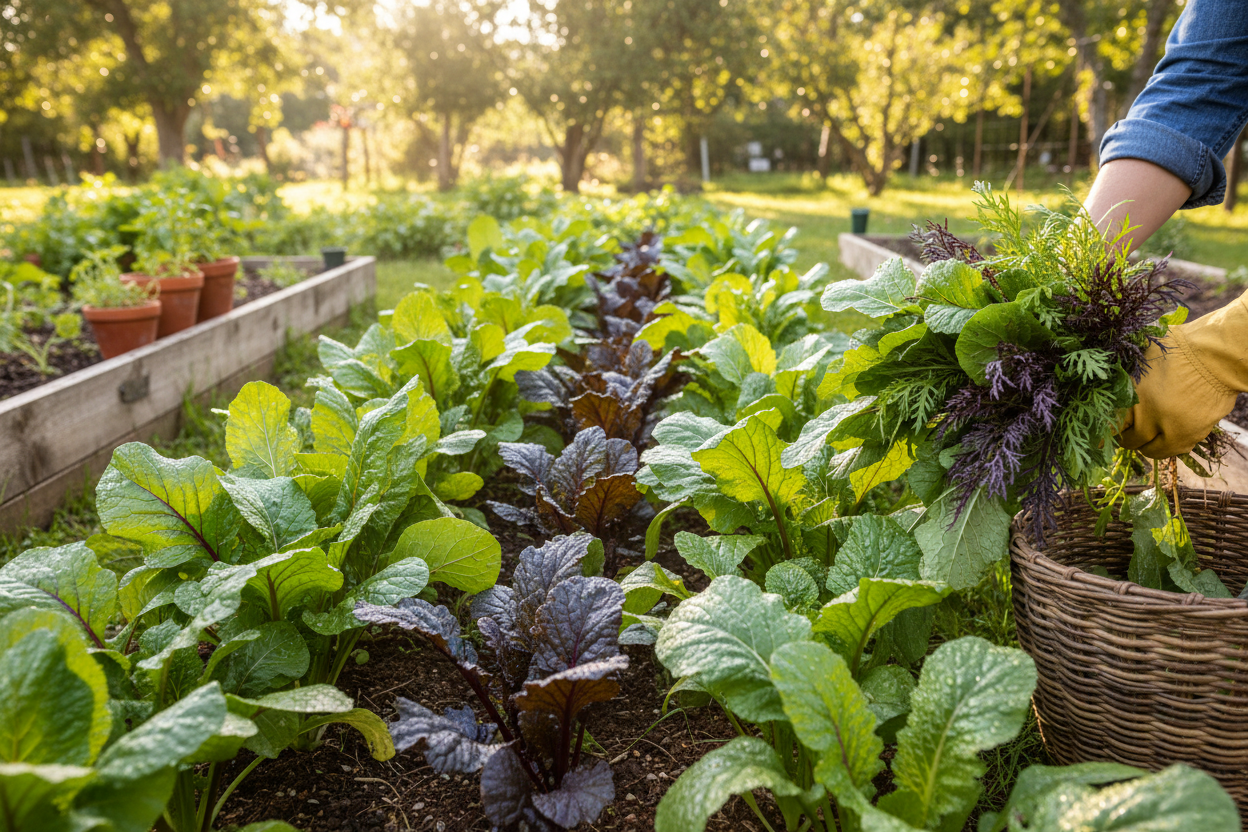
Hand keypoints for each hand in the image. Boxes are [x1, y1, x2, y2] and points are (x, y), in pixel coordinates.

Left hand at [1118, 292, 1247, 458]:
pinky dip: (1166, 447)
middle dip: (1126, 437)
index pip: (1109, 424)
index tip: (1098, 436)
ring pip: (1149, 450)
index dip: (1103, 431)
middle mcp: (1146, 415)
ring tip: (1148, 434)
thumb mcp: (1141, 357)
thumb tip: (1102, 382)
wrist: (1216, 356)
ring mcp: (1169, 427)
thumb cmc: (1177, 349)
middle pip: (1128, 440)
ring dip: (1145, 444)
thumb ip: (1123, 376)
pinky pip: (1172, 451)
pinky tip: (1166, 436)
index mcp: (1129, 395)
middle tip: (1128, 431)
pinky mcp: (1190, 434)